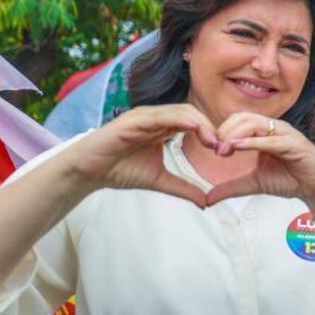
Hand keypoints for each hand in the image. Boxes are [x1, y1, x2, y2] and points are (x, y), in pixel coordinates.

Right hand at [68, 104, 218, 206]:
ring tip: (213, 141)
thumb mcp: (160, 180)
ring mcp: (145, 117)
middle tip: (223, 147)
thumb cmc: (121, 170)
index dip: (211, 134)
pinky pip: (161, 115)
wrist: (90, 172)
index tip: (224, 151)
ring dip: (200, 124)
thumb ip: (183, 188)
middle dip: (211, 128)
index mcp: (163, 128)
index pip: (194, 123)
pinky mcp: (133, 120)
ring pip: (180, 112)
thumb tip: (205, 202)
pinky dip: (180, 120)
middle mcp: (156, 118)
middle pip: (192, 114)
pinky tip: (194, 128)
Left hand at [206, 112, 314, 212]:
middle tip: (218, 150)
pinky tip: (238, 147)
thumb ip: (232, 187)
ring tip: (225, 149)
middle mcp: (274, 129)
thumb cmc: (289, 180)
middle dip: (226, 131)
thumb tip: (208, 198)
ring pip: (255, 124)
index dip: (223, 131)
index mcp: (264, 133)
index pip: (238, 121)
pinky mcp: (295, 144)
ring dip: (236, 134)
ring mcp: (285, 134)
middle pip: (243, 118)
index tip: (215, 150)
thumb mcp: (254, 183)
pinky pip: (271, 139)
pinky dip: (253, 142)